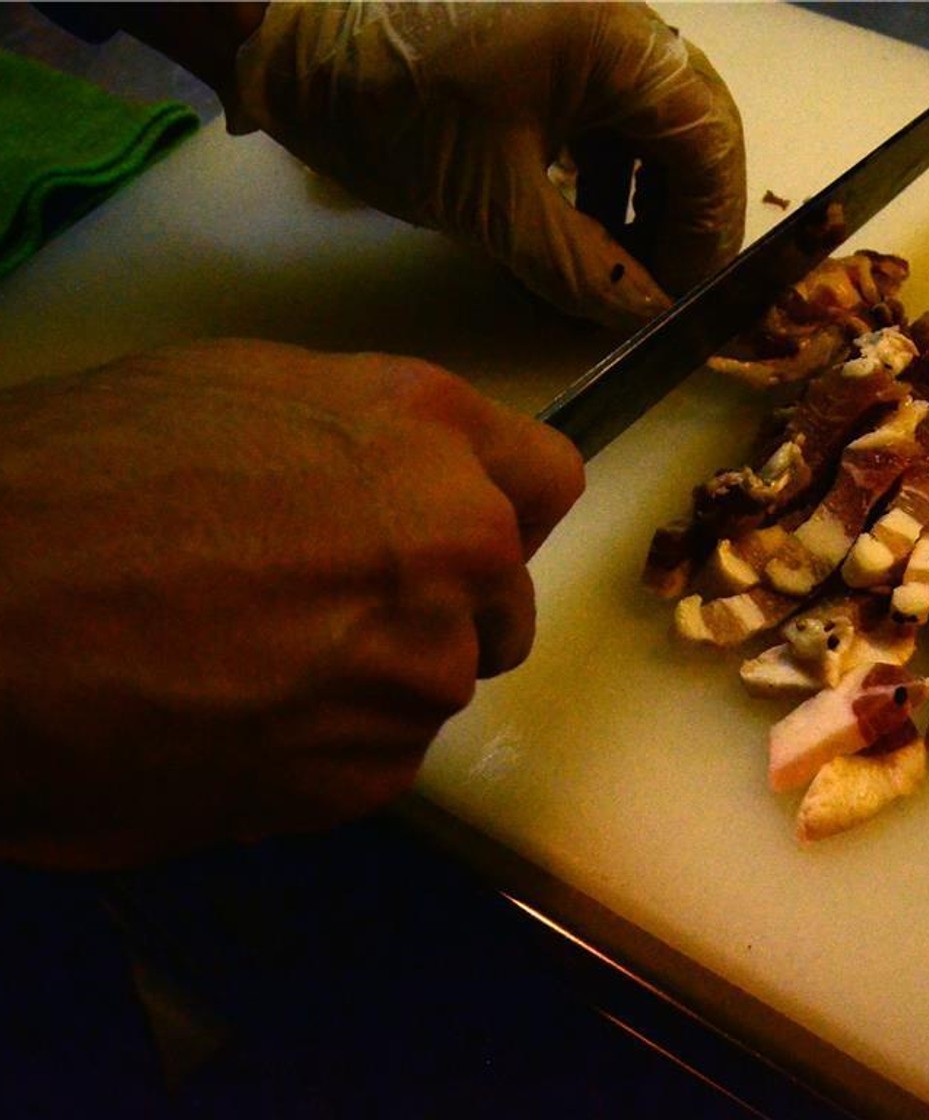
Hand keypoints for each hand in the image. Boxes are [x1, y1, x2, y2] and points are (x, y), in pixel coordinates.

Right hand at [0, 340, 582, 868]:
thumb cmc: (77, 474)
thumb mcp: (244, 390)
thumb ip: (376, 437)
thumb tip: (431, 484)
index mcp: (431, 436)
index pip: (548, 481)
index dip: (497, 510)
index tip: (453, 534)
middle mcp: (458, 552)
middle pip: (500, 600)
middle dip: (435, 604)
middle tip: (314, 603)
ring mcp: (419, 672)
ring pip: (433, 684)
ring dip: (369, 680)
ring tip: (242, 661)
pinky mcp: (366, 774)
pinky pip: (376, 756)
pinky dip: (322, 747)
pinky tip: (227, 717)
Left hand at [229, 1, 746, 326]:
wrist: (288, 44)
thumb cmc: (391, 110)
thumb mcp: (493, 204)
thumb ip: (582, 266)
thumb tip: (645, 314)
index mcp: (614, 41)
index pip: (709, 138)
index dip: (709, 228)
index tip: (688, 296)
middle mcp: (612, 24)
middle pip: (688, 129)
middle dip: (681, 216)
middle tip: (659, 288)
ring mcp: (578, 32)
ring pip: (647, 127)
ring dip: (643, 203)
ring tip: (618, 272)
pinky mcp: (544, 50)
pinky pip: (602, 118)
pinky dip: (603, 179)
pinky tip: (582, 233)